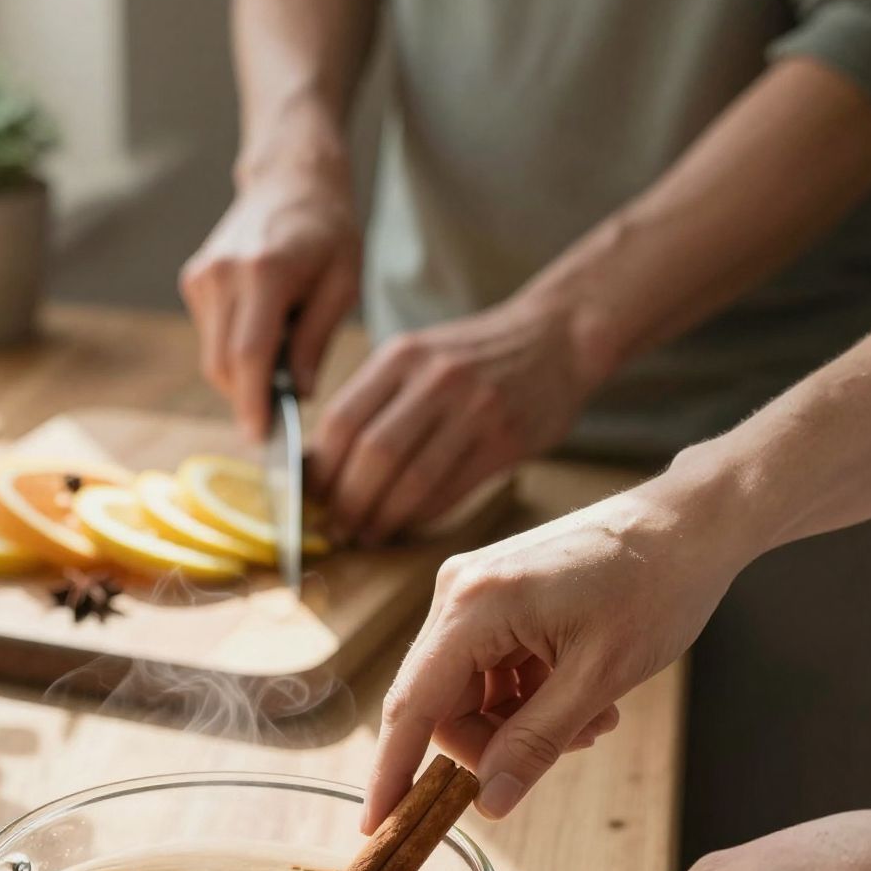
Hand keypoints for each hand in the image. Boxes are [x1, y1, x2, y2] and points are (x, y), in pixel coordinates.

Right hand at [180, 153, 360, 440]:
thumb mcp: (343, 284)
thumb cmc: (327, 230)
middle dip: (249, 399)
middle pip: (224, 363)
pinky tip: (265, 333)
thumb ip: (317, 341)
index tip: (260, 438)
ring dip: (244, 376)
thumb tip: (297, 395)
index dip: (252, 403)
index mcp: (265, 271)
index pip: (249, 353)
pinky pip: (210, 337)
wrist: (290, 180)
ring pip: (213, 356)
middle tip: (280, 418)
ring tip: (281, 361)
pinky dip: (235, 351)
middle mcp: (223, 273)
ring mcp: (203, 276)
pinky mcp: (194, 280)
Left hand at [312, 283, 610, 545]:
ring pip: (410, 479)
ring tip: (366, 534)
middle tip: (337, 527)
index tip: (312, 497)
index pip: (342, 419)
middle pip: (372, 455)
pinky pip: (450, 490)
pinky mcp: (505, 440)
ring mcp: (474, 409)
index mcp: (403, 355)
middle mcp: (435, 378)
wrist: (558, 337)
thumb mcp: (420, 356)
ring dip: (381, 517)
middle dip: (347, 502)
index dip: (321, 469)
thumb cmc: (477, 357)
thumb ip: (377, 399)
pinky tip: (405, 525)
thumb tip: (324, 464)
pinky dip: (420, 516)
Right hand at [365, 463, 746, 826]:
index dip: (392, 774)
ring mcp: (476, 590)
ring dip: (524, 721)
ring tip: (593, 717)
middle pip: (443, 705)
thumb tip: (491, 801)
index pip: (412, 707)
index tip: (378, 828)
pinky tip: (582, 691)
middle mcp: (459, 593)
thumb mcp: (599, 677)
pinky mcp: (497, 593)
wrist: (692, 523)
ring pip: (472, 692)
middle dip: (499, 743)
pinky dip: (530, 694)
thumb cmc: (656, 584)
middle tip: (571, 746)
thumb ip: (536, 742)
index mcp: (474, 607)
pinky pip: (491, 668)